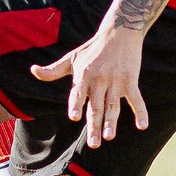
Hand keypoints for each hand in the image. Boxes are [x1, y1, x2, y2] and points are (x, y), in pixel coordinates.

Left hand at [31, 26, 147, 148]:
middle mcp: (99, 79)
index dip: (76, 104)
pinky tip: (142, 126)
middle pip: (96, 106)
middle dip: (94, 125)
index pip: (78, 93)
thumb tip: (33, 70)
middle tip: (93, 144)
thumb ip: (53, 70)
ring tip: (109, 137)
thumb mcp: (71, 58)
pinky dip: (141, 112)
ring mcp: (116, 81)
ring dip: (111, 122)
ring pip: (114, 106)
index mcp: (83, 75)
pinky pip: (136, 99)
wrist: (119, 31)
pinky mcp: (130, 80)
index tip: (74, 117)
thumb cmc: (92, 48)